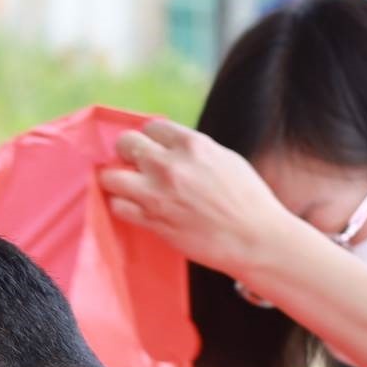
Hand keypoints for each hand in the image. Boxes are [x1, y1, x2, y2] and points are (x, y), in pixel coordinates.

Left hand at [98, 117, 308, 280]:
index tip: (153, 149)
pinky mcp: (152, 220)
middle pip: (125, 143)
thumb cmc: (248, 200)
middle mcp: (170, 164)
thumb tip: (173, 147)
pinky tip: (135, 208)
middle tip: (135, 165)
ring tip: (129, 187)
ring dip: (117, 179)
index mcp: (193, 144)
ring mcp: (158, 193)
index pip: (151, 127)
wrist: (254, 239)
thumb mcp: (225, 159)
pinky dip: (122, 206)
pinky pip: (118, 206)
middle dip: (127, 152)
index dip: (150, 138)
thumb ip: (194, 151)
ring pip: (111, 175)